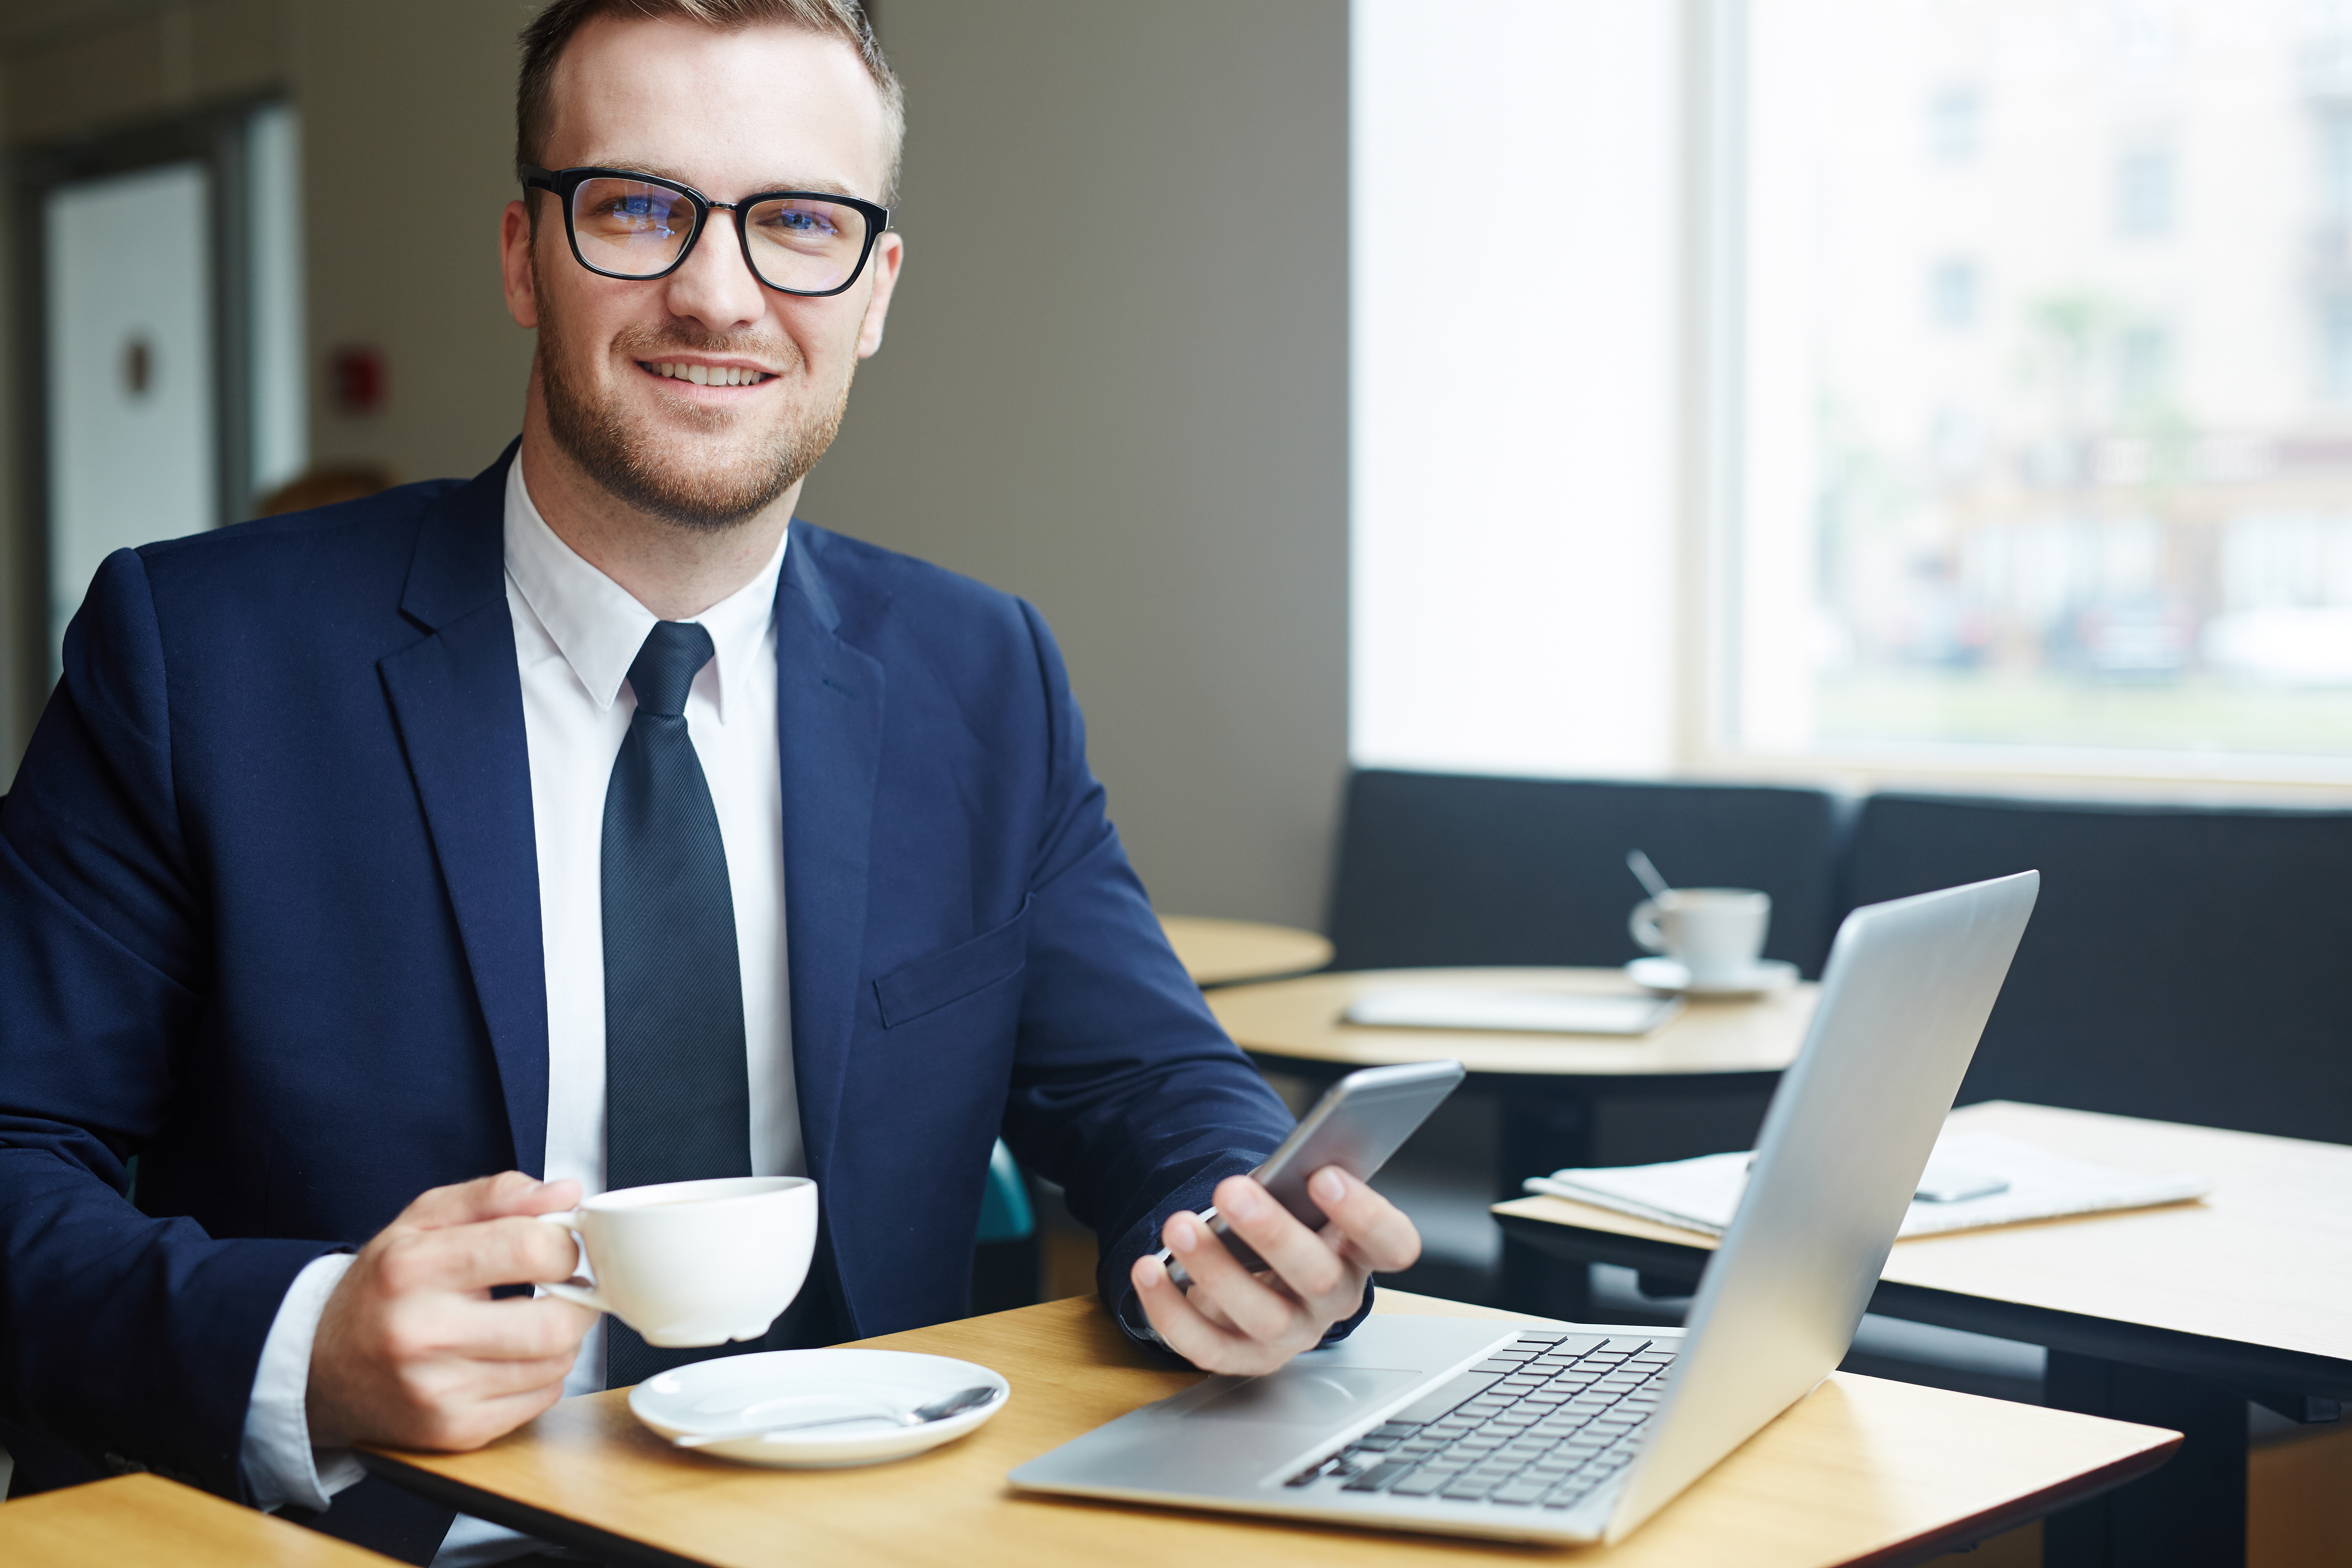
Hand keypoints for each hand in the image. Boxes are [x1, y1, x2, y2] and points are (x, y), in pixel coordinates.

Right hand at [307, 1172, 597, 1449]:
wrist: (321, 1367)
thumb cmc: (382, 1288)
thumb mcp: (424, 1221)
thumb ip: (497, 1195)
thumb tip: (565, 1193)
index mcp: (412, 1268)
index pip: (528, 1248)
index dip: (564, 1244)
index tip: (561, 1245)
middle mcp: (421, 1334)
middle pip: (555, 1321)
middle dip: (579, 1298)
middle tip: (565, 1286)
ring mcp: (437, 1390)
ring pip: (556, 1363)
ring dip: (563, 1337)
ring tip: (533, 1319)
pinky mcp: (452, 1431)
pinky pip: (541, 1399)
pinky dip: (543, 1374)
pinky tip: (513, 1355)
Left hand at [1129, 1167, 1420, 1374]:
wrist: (1259, 1273)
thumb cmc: (1286, 1222)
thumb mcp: (1300, 1198)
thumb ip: (1301, 1182)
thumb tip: (1288, 1160)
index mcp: (1360, 1251)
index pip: (1391, 1243)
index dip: (1365, 1215)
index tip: (1324, 1176)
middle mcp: (1333, 1298)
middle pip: (1318, 1278)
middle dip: (1272, 1232)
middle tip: (1230, 1190)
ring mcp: (1292, 1334)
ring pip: (1263, 1317)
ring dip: (1216, 1270)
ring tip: (1178, 1225)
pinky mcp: (1245, 1357)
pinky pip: (1208, 1347)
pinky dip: (1172, 1310)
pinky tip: (1148, 1269)